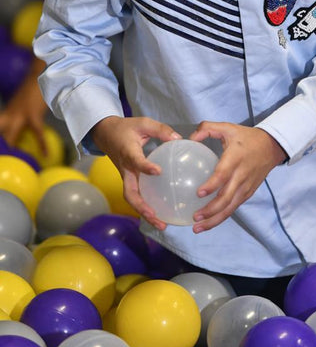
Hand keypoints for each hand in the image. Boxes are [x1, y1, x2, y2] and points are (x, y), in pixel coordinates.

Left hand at [0, 64, 48, 152]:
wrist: (41, 73)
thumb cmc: (35, 87)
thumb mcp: (23, 102)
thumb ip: (20, 114)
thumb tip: (24, 127)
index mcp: (7, 112)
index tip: (2, 150)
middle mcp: (9, 114)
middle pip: (0, 131)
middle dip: (2, 145)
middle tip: (4, 157)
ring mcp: (20, 115)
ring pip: (10, 136)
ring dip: (12, 148)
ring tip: (16, 161)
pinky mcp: (33, 115)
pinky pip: (37, 133)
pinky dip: (42, 144)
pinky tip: (46, 154)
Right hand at [90, 115, 180, 229]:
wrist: (106, 133)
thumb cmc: (126, 128)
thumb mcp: (143, 122)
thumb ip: (161, 130)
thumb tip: (179, 138)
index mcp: (128, 153)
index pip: (136, 162)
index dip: (145, 167)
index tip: (158, 171)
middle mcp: (126, 169)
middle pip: (130, 194)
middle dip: (142, 208)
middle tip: (158, 218)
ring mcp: (126, 177)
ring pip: (132, 199)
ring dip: (145, 213)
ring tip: (162, 224)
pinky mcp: (129, 180)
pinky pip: (136, 195)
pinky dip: (146, 207)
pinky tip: (161, 214)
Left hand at [188, 122, 287, 231]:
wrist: (271, 147)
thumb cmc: (246, 137)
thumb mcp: (227, 127)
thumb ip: (207, 128)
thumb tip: (189, 138)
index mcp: (235, 158)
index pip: (223, 175)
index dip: (211, 186)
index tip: (198, 193)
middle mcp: (241, 175)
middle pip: (226, 198)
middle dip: (210, 211)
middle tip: (194, 218)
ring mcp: (246, 186)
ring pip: (230, 207)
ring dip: (214, 219)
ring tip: (197, 228)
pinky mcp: (248, 193)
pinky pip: (234, 207)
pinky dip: (222, 216)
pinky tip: (209, 221)